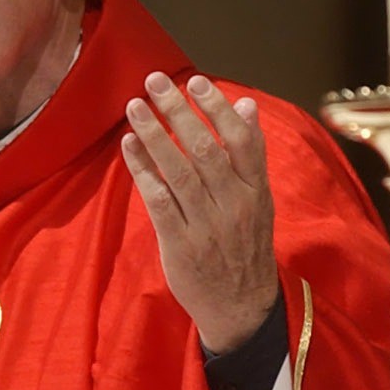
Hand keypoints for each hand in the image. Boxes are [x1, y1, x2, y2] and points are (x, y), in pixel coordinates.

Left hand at [121, 72, 278, 353]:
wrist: (242, 308)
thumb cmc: (246, 247)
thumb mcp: (259, 200)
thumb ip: (250, 154)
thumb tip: (245, 104)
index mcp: (256, 191)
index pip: (241, 141)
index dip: (217, 109)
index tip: (195, 82)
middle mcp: (234, 205)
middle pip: (205, 150)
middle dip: (178, 112)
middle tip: (155, 81)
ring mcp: (206, 226)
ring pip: (179, 171)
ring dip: (154, 134)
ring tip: (135, 106)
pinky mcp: (180, 244)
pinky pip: (159, 200)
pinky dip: (143, 170)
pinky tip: (129, 146)